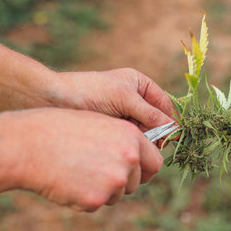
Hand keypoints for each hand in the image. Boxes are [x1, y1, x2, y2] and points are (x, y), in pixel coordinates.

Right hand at [0, 108, 162, 211]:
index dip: (144, 170)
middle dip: (123, 182)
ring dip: (103, 190)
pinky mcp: (96, 199)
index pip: (155, 163)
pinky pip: (97, 204)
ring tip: (79, 171)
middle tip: (100, 173)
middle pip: (136, 182)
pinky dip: (85, 198)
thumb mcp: (102, 125)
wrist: (31, 144)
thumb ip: (124, 141)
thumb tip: (139, 157)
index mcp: (132, 137)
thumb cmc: (63, 129)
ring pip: (117, 195)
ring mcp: (114, 180)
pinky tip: (69, 180)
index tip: (137, 173)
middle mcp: (129, 158)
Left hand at [54, 68, 176, 146]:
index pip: (165, 103)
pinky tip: (129, 146)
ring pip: (145, 130)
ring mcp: (125, 114)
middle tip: (158, 144)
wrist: (56, 101)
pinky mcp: (115, 128)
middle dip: (158, 131)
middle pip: (157, 119)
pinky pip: (132, 137)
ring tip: (138, 144)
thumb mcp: (125, 99)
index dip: (171, 119)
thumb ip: (150, 114)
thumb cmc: (92, 92)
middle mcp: (136, 99)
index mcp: (141, 84)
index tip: (174, 135)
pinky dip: (133, 142)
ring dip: (145, 138)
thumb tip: (174, 130)